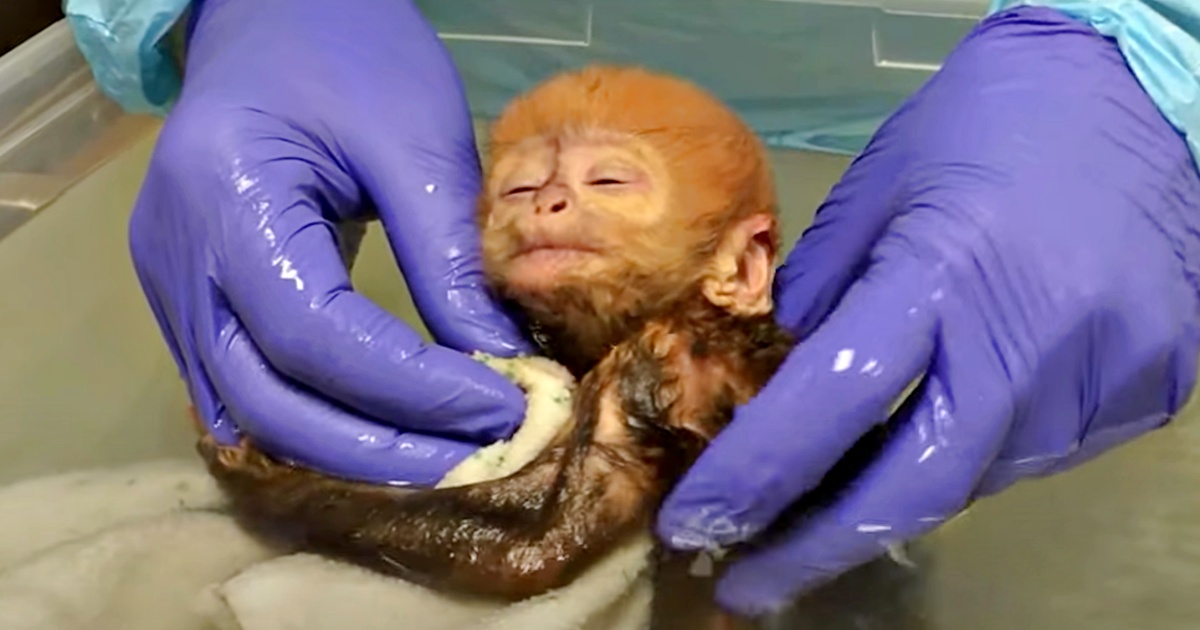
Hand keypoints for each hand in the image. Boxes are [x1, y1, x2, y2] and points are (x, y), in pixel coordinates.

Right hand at [131, 0, 533, 486]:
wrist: (275, 15)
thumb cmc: (350, 53)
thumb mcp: (416, 140)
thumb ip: (449, 259)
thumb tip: (501, 366)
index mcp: (226, 196)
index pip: (316, 335)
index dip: (413, 390)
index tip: (504, 410)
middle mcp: (176, 257)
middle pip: (268, 401)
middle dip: (382, 447)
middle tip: (483, 457)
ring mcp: (170, 285)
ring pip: (249, 414)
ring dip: (349, 450)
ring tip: (445, 457)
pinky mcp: (188, 300)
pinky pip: (241, 393)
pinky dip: (314, 425)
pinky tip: (386, 433)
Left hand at [656, 5, 1199, 615]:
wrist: (1141, 93)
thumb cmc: (988, 122)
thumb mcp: (876, 187)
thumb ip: (823, 293)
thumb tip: (782, 379)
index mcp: (945, 270)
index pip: (833, 402)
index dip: (757, 475)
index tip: (694, 521)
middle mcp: (1031, 339)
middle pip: (912, 486)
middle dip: (816, 548)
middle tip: (749, 584)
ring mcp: (1103, 374)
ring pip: (975, 479)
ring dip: (890, 500)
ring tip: (826, 508)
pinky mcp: (1150, 389)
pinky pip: (1036, 452)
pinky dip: (967, 460)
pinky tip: (929, 445)